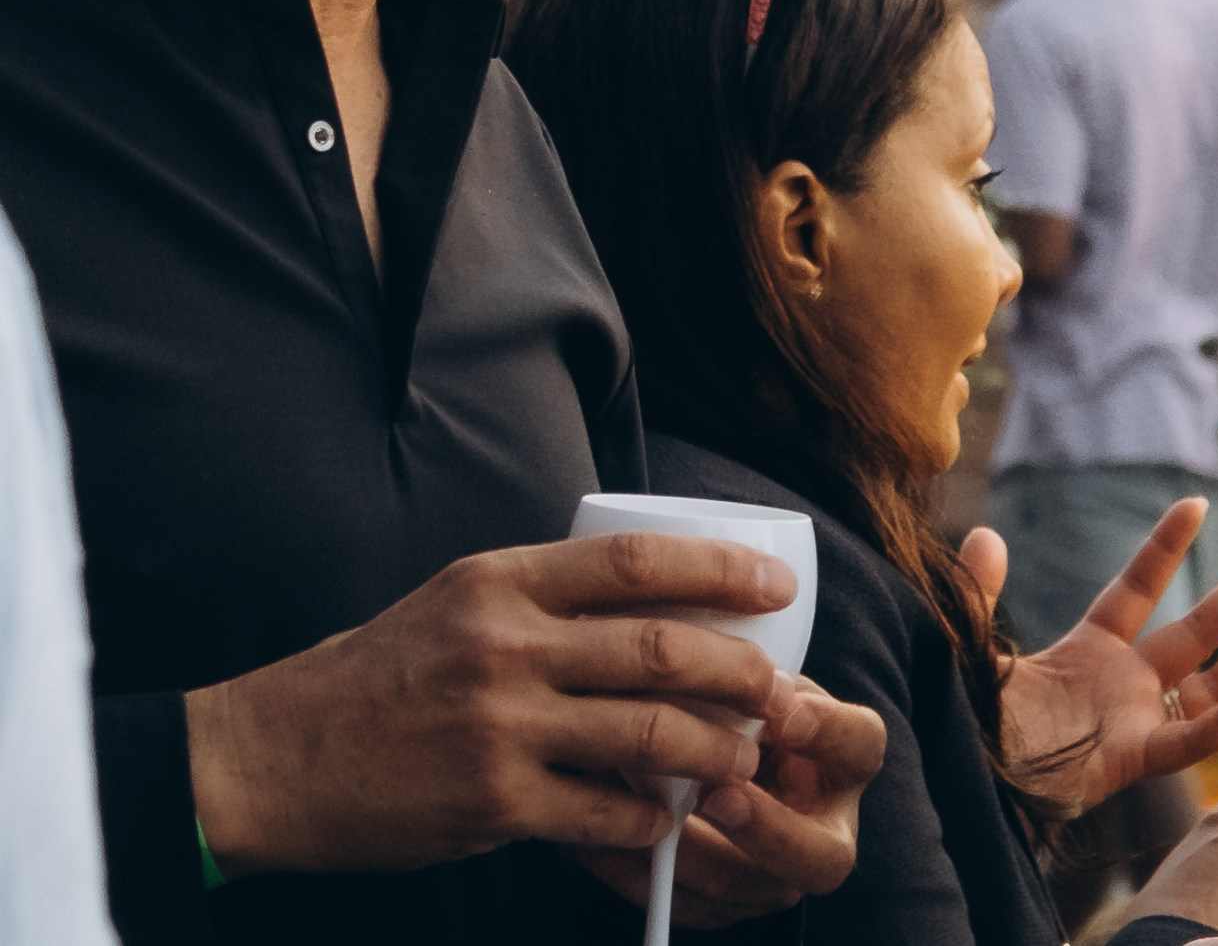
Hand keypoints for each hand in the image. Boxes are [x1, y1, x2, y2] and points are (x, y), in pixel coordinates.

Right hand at [185, 530, 831, 878]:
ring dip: (712, 747)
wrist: (281, 756)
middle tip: (776, 687)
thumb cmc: (378, 674)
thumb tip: (645, 599)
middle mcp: (507, 644)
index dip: (718, 568)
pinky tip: (667, 818)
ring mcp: (501, 725)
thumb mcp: (456, 601)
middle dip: (736, 667)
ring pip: (645, 731)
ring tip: (742, 755)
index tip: (772, 584)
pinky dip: (648, 818)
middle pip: (659, 646)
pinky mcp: (491, 802)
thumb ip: (539, 599)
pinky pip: (599, 812)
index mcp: (503, 580)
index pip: (636, 560)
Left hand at [580, 675, 886, 926]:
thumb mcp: (757, 676)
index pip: (859, 745)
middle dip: (768, 830)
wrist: (719, 742)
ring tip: (648, 811)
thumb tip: (712, 650)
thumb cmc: (744, 696)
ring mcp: (771, 878)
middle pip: (819, 858)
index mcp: (844, 759)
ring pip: (740, 889)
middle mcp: (821, 830)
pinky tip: (604, 837)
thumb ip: (747, 674)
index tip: (784, 712)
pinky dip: (640, 871)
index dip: (828, 731)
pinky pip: (682, 904)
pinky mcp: (718, 905)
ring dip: (692, 852)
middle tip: (720, 793)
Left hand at [961, 496, 1217, 808]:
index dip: (1165, 547)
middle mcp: (1123, 683)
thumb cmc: (969, 720)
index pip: (1137, 587)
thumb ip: (981, 592)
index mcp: (1089, 650)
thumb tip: (984, 538)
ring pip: (1210, 686)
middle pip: (1196, 632)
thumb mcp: (973, 645)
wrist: (965, 777)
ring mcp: (1133, 722)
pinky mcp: (1130, 761)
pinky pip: (1188, 740)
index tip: (1196, 503)